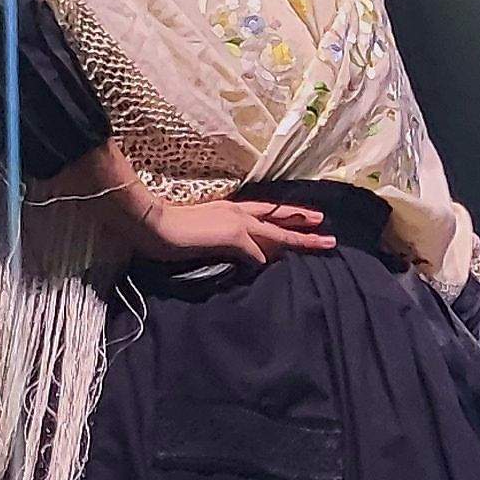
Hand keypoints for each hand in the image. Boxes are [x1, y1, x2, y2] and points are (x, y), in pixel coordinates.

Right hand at [133, 195, 336, 266]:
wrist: (154, 224)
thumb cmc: (170, 231)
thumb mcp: (203, 235)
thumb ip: (222, 242)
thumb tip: (239, 256)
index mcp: (230, 211)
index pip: (265, 212)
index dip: (285, 215)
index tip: (303, 216)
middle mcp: (238, 212)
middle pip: (279, 217)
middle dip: (303, 222)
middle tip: (326, 227)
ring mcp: (238, 222)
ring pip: (279, 232)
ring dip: (302, 239)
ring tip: (325, 243)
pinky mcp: (234, 235)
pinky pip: (257, 253)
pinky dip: (263, 262)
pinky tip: (269, 269)